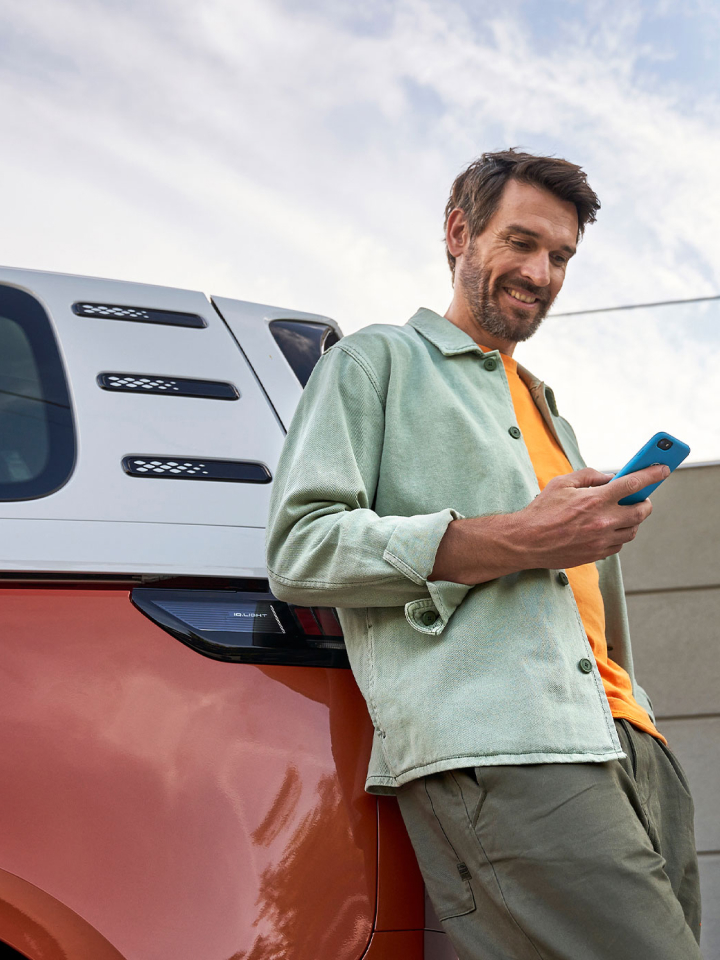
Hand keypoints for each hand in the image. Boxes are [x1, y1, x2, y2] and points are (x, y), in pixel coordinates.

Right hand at [513, 464, 667, 568]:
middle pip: (641, 511)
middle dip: (646, 502)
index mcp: (595, 499)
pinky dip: (619, 535)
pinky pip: (619, 545)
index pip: (634, 484)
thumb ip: (588, 476)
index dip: (652, 474)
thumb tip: (609, 477)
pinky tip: (609, 528)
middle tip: (642, 497)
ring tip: (624, 513)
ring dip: (633, 520)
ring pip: (632, 531)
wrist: (526, 541)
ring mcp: (601, 540)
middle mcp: (603, 521)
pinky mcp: (596, 554)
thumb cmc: (541, 510)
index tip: (663, 469)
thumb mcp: (562, 483)